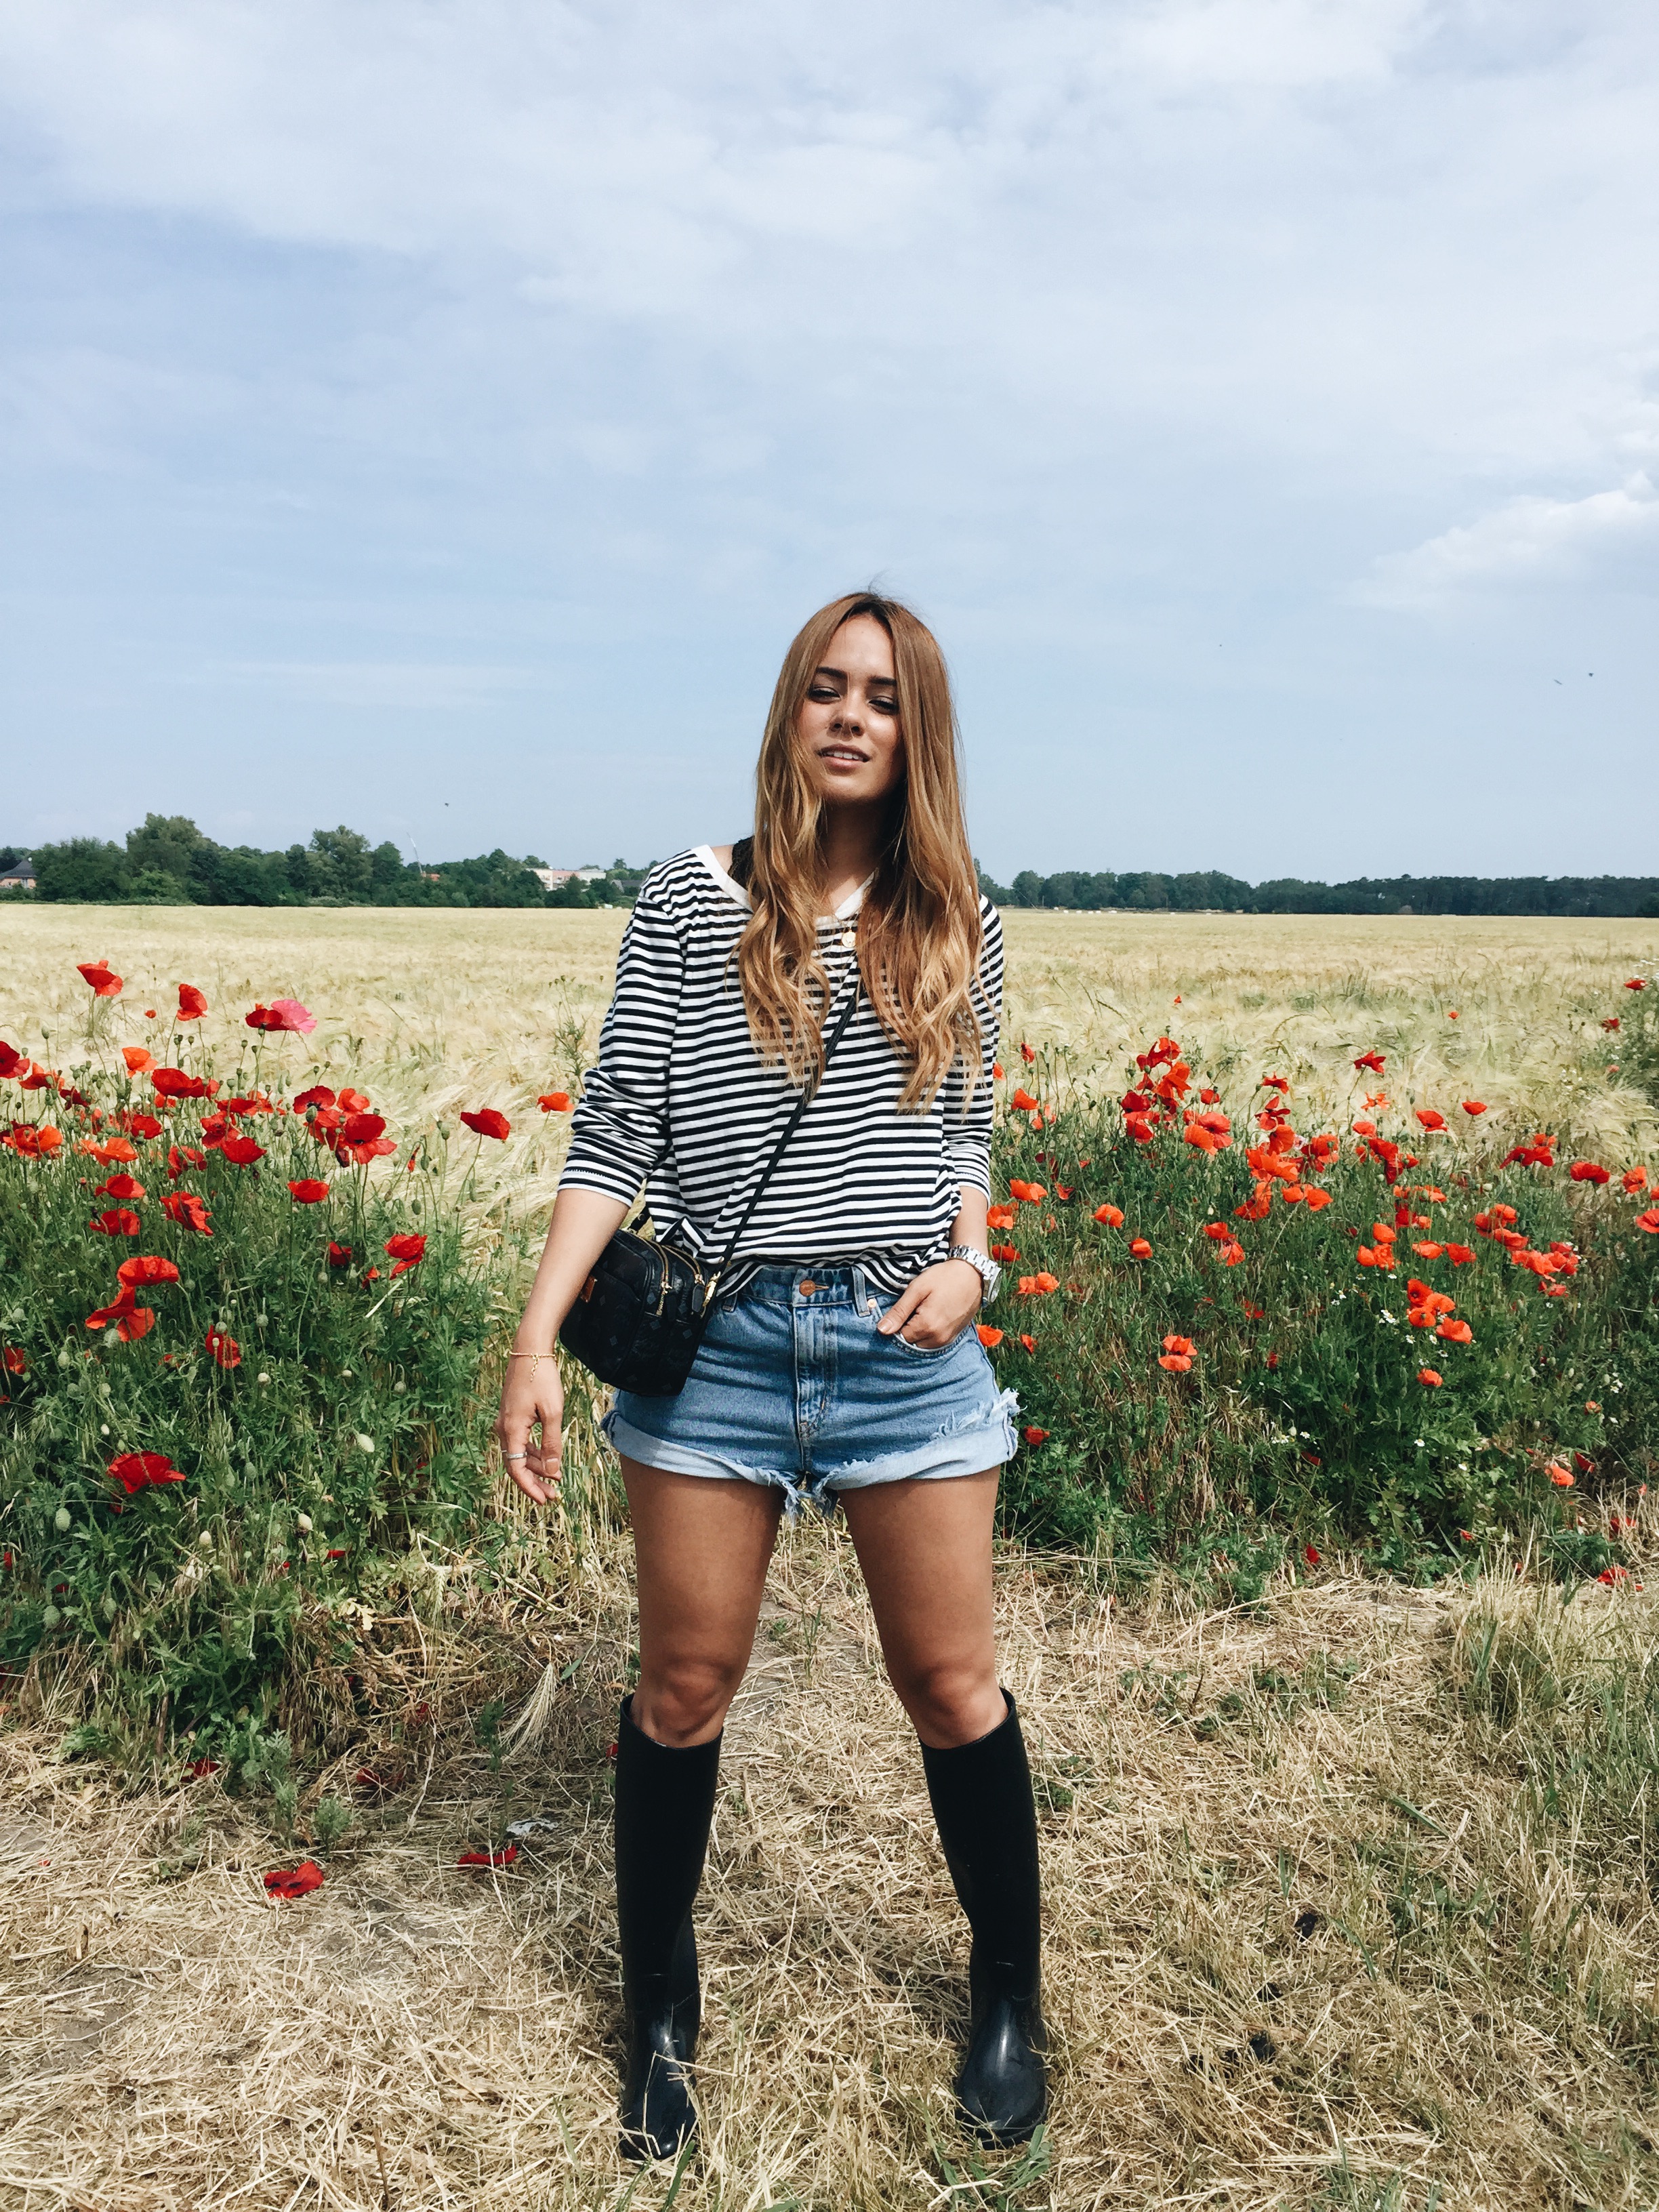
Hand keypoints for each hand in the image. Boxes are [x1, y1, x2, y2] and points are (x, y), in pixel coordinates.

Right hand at [496, 1355, 565, 1503]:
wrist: (530, 1351)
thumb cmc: (542, 1378)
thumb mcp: (552, 1412)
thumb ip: (552, 1443)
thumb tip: (553, 1471)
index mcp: (511, 1430)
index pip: (516, 1469)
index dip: (530, 1488)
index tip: (544, 1500)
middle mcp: (503, 1429)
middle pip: (517, 1464)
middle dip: (535, 1481)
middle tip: (553, 1495)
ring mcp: (506, 1422)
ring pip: (520, 1453)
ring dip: (536, 1467)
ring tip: (555, 1479)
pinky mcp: (512, 1416)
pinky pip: (521, 1442)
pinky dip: (534, 1453)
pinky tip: (548, 1459)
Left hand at [876, 1260, 983, 1349]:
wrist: (973, 1274)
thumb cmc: (944, 1278)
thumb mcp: (917, 1290)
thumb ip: (899, 1312)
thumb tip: (881, 1330)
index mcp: (926, 1326)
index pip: (900, 1336)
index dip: (898, 1322)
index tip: (905, 1308)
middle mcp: (938, 1338)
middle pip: (911, 1342)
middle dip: (908, 1328)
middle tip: (916, 1307)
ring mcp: (948, 1339)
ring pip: (922, 1344)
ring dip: (919, 1331)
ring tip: (925, 1310)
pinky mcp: (954, 1336)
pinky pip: (934, 1342)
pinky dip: (929, 1332)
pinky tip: (934, 1315)